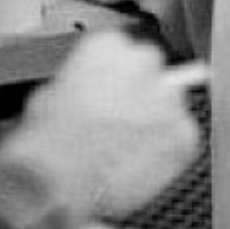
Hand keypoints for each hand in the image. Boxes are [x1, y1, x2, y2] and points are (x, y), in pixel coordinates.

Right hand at [0, 33, 203, 220]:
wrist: (56, 182)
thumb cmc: (45, 143)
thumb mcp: (48, 97)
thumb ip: (82, 85)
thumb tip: (93, 95)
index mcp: (109, 46)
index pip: (124, 52)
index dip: (115, 80)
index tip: (109, 96)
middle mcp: (146, 62)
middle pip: (152, 74)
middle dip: (140, 97)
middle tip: (119, 124)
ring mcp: (170, 98)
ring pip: (169, 108)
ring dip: (153, 124)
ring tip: (124, 151)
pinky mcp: (184, 133)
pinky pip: (181, 141)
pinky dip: (165, 154)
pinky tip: (136, 167)